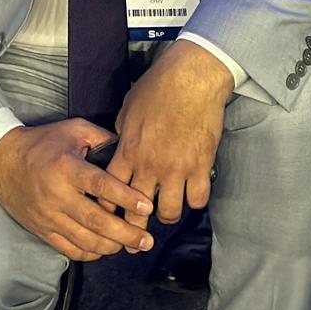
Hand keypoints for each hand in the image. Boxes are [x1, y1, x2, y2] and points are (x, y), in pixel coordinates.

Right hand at [0, 115, 154, 262]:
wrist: (2, 161)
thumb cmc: (41, 144)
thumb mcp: (73, 130)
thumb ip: (102, 138)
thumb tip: (129, 149)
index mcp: (66, 168)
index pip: (100, 185)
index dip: (125, 197)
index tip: (146, 206)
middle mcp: (57, 195)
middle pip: (96, 220)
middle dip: (125, 233)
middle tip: (146, 239)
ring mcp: (48, 216)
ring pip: (84, 240)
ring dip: (111, 246)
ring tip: (131, 246)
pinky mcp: (42, 230)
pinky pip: (69, 249)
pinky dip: (89, 253)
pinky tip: (104, 249)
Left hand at [109, 40, 230, 228]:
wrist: (192, 77)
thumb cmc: (158, 86)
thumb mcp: (128, 109)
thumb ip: (123, 134)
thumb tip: (121, 147)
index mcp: (128, 151)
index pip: (111, 191)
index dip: (108, 207)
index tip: (110, 213)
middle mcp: (150, 166)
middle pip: (136, 211)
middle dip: (134, 225)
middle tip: (136, 232)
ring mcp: (177, 168)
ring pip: (169, 213)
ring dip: (166, 215)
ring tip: (166, 211)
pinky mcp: (202, 166)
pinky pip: (198, 200)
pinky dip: (194, 201)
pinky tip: (191, 195)